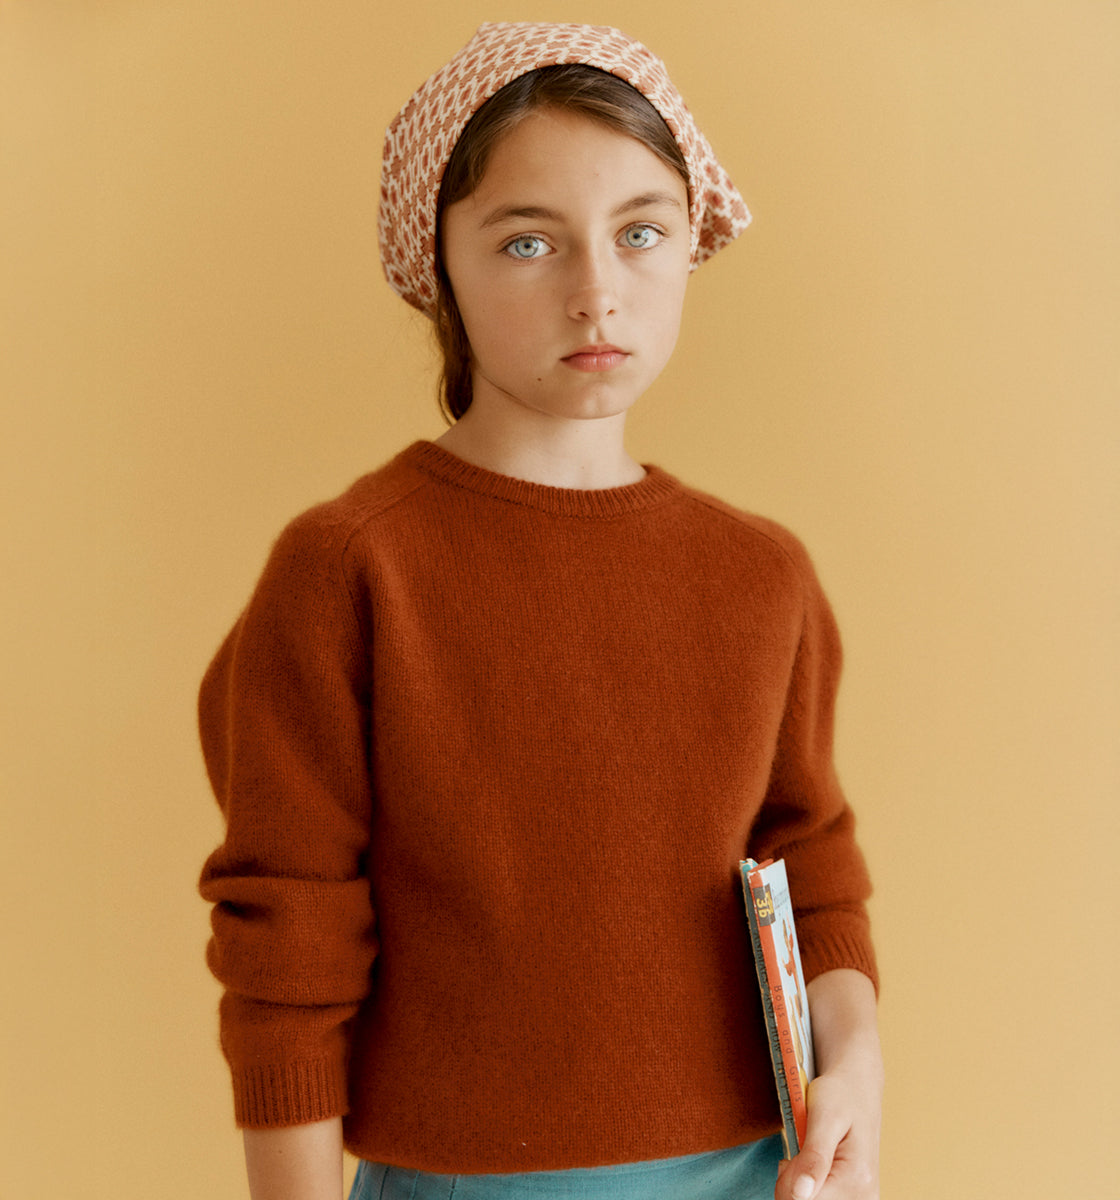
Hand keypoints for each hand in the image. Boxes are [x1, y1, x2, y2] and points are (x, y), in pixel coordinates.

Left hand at [774, 969, 882, 1199]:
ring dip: (799, 1182)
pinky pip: (820, 1197)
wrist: (858, 1082)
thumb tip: (800, 1196)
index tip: (789, 1157)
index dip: (786, 1180)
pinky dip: (807, 1184)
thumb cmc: (840, 1092)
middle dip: (793, 1182)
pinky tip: (812, 1165)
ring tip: (808, 1153)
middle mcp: (864, 1196)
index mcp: (856, 1180)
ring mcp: (862, 1198)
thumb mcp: (823, 1116)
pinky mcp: (855, 1195)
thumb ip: (813, 1157)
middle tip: (800, 1150)